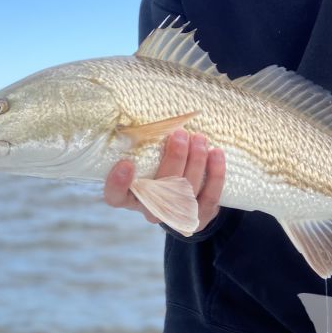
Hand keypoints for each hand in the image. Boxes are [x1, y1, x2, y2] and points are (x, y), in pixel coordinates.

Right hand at [103, 130, 225, 233]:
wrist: (183, 199)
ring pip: (187, 191)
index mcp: (130, 196)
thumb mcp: (145, 160)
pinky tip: (216, 153)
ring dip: (196, 161)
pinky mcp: (200, 216)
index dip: (118, 184)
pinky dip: (215, 174)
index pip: (115, 196)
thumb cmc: (158, 170)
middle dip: (174, 159)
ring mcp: (176, 216)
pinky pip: (209, 196)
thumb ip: (144, 147)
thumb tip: (152, 116)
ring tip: (199, 138)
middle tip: (180, 134)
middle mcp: (150, 209)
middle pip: (161, 190)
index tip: (126, 163)